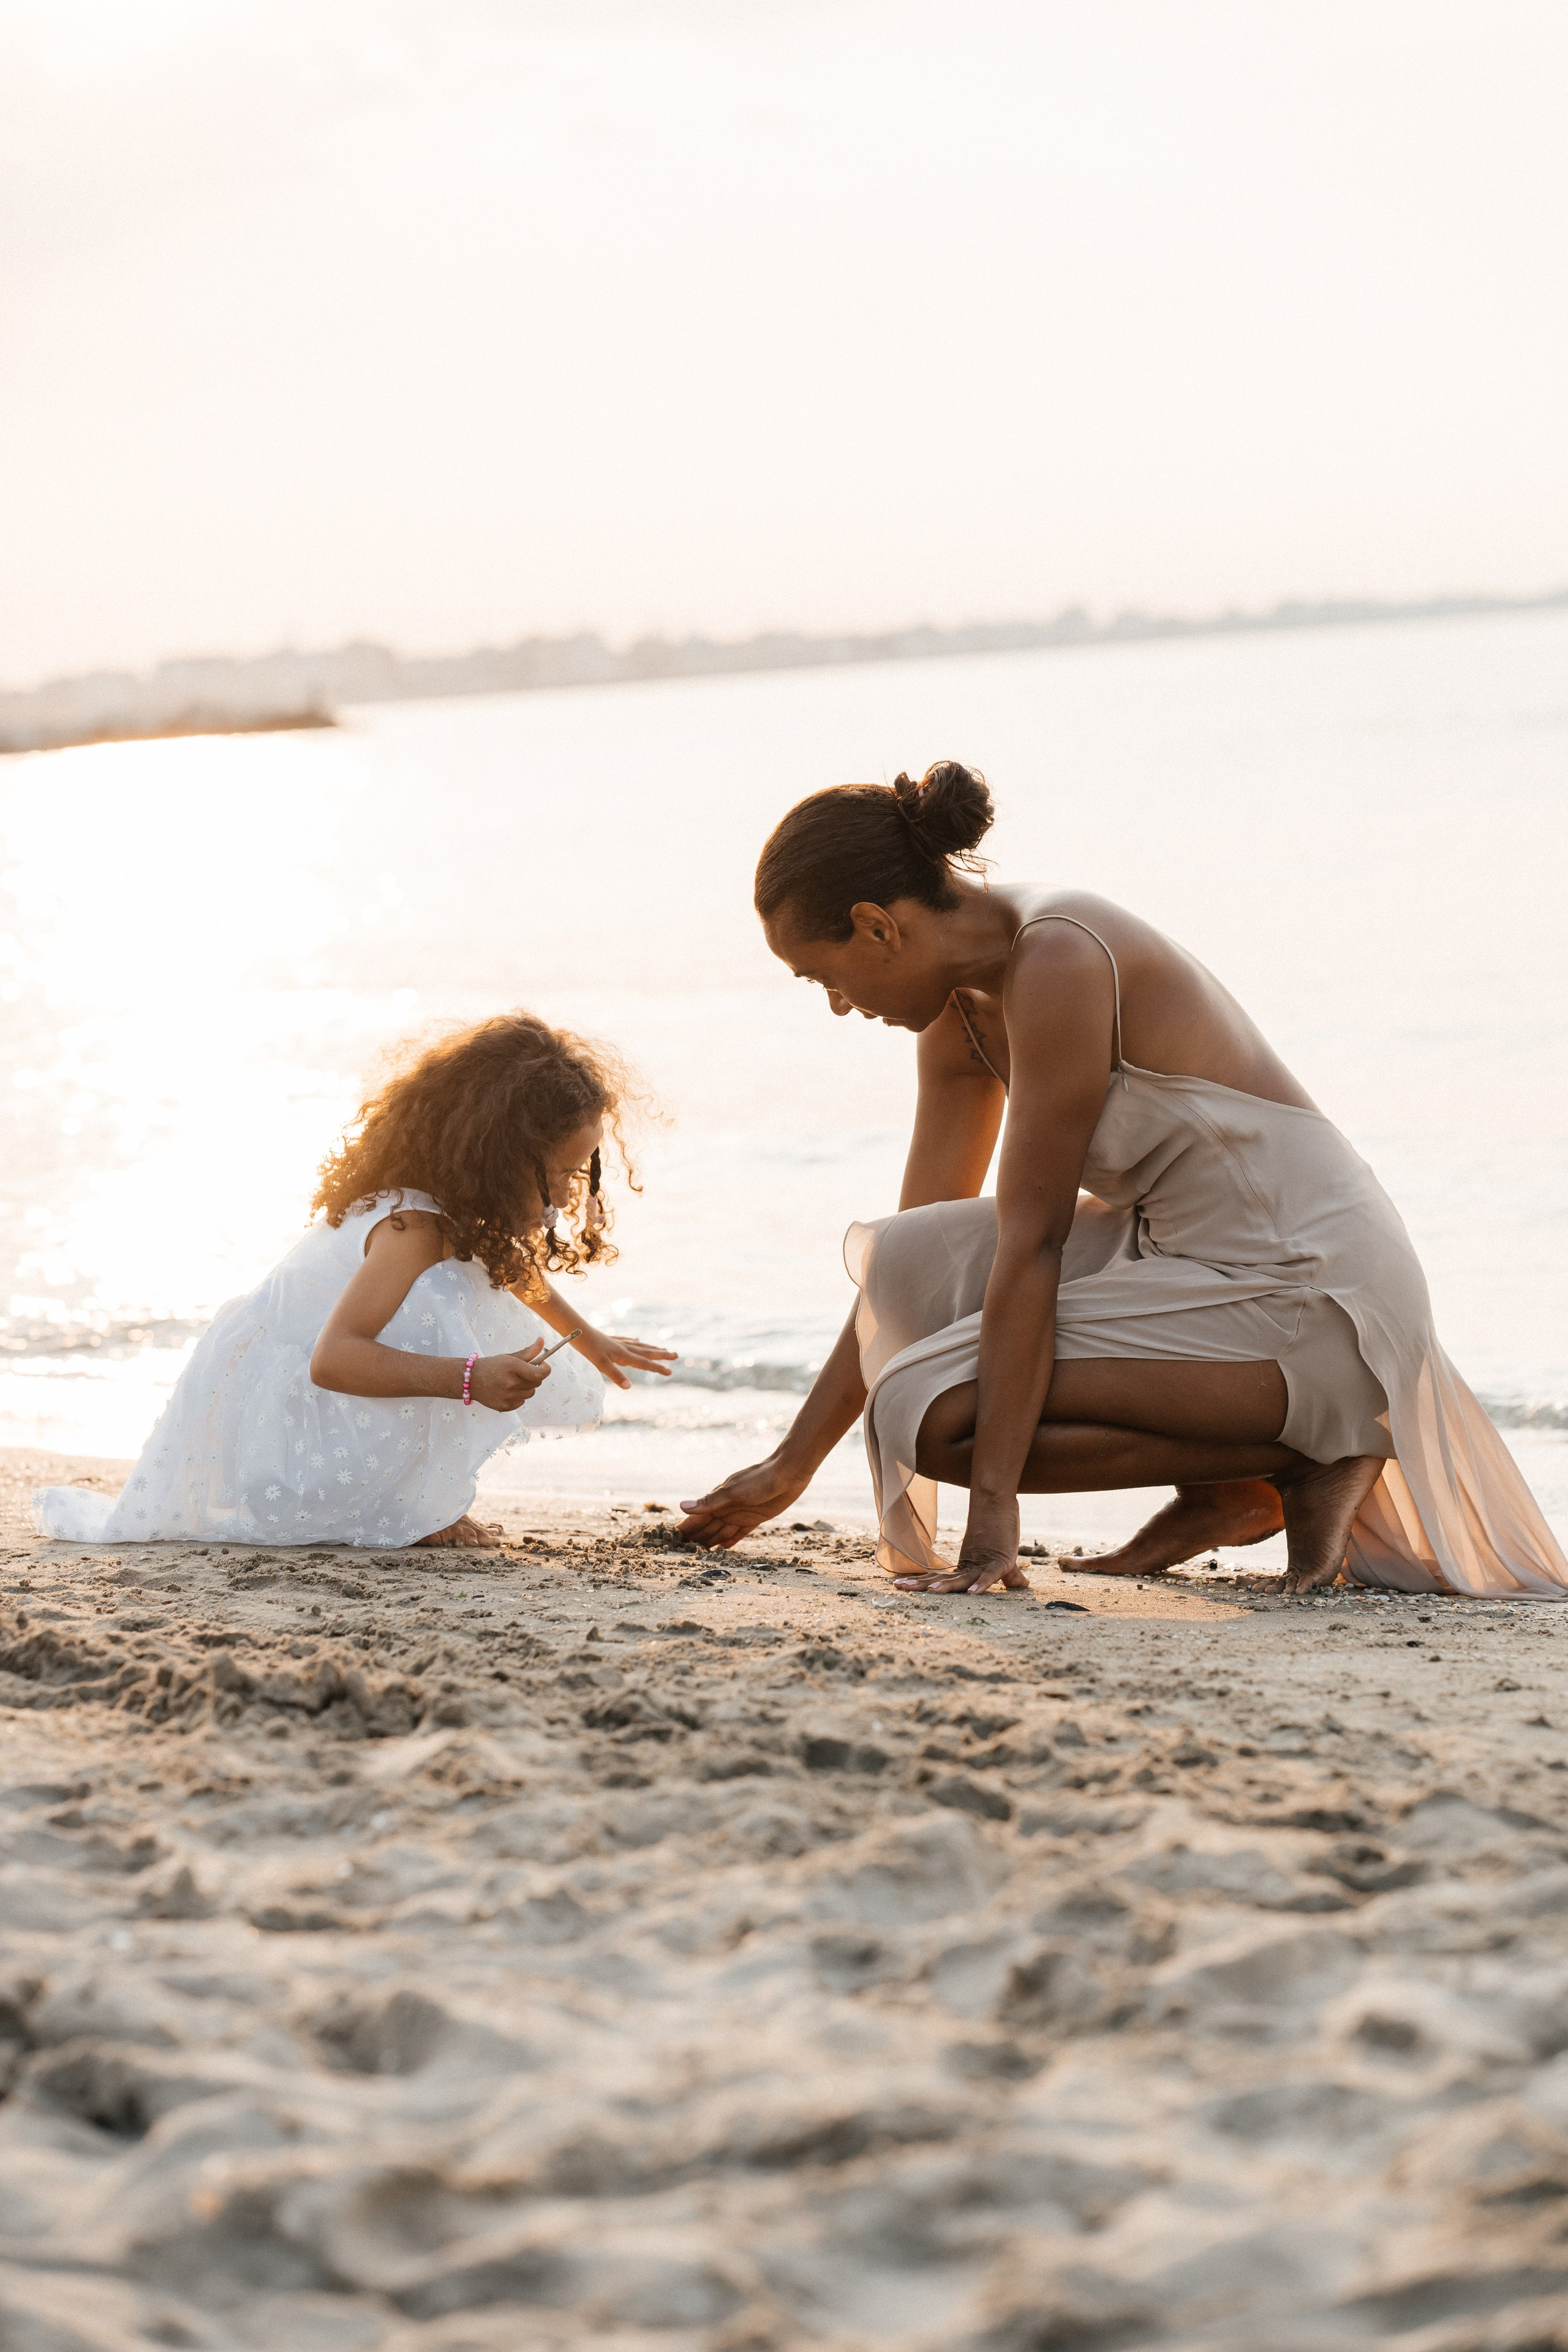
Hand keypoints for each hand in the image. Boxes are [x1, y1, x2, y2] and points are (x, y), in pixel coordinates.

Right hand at [469, 1343, 551, 1410]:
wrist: (470, 1380)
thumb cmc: (492, 1366)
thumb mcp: (509, 1357)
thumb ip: (528, 1351)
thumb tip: (542, 1340)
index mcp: (512, 1367)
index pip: (540, 1373)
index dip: (545, 1369)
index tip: (542, 1364)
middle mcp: (510, 1383)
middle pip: (537, 1383)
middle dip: (535, 1376)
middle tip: (525, 1371)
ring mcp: (508, 1397)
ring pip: (531, 1393)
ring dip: (527, 1387)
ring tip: (514, 1381)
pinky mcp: (505, 1407)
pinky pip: (522, 1402)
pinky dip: (519, 1396)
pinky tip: (507, 1390)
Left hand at [570, 1326, 678, 1391]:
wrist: (578, 1331)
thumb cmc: (588, 1348)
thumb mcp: (601, 1365)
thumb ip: (616, 1376)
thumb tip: (629, 1387)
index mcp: (623, 1355)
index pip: (645, 1363)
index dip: (658, 1368)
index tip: (670, 1372)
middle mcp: (624, 1347)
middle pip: (647, 1352)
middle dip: (662, 1355)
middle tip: (675, 1355)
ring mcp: (618, 1342)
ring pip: (640, 1346)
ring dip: (652, 1348)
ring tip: (663, 1348)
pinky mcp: (611, 1340)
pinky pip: (629, 1341)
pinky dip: (637, 1342)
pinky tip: (638, 1340)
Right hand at [676, 1455, 809, 1548]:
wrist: (788, 1473)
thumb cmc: (759, 1480)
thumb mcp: (732, 1492)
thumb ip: (709, 1502)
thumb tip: (682, 1506)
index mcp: (717, 1501)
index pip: (695, 1518)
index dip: (684, 1529)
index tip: (670, 1541)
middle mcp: (726, 1508)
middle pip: (707, 1527)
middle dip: (695, 1539)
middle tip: (682, 1555)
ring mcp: (740, 1514)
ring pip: (721, 1532)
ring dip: (711, 1542)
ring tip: (700, 1555)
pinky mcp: (754, 1518)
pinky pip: (739, 1533)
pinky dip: (730, 1541)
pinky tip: (724, 1547)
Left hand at [895, 1496, 1029, 1593]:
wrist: (998, 1501)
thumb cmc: (999, 1528)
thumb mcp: (1004, 1559)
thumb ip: (1009, 1574)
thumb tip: (1022, 1584)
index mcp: (966, 1567)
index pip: (941, 1579)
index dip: (922, 1584)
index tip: (899, 1586)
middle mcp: (970, 1566)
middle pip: (943, 1579)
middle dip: (921, 1584)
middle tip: (897, 1587)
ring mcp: (984, 1563)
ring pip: (962, 1578)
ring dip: (946, 1585)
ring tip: (932, 1592)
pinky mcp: (1000, 1560)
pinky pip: (990, 1575)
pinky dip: (982, 1584)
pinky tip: (973, 1593)